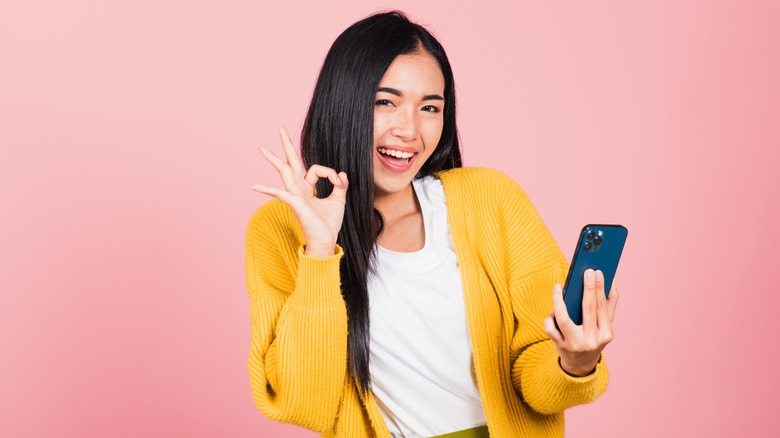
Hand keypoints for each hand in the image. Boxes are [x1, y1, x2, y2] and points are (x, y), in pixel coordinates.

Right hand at [252, 127, 348, 257]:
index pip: (316, 169)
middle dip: (287, 145)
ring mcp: (295, 195)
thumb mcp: (339, 200)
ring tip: (262, 147)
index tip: (340, 182)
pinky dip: (267, 190)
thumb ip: (340, 185)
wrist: (325, 240)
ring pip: (283, 172)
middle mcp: (299, 188)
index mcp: (308, 187)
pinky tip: (255, 186)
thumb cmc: (329, 223)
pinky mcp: (294, 203)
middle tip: (280, 128)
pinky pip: (280, 193)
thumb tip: (342, 173)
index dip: (331, 173)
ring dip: (273, 159)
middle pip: (291, 162)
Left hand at [544, 269, 618, 376]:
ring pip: (564, 319)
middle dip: (588, 288)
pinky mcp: (560, 346)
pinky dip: (550, 317)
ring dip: (559, 301)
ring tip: (558, 287)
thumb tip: (612, 281)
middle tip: (586, 271)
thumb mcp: (605, 325)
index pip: (602, 307)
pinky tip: (553, 309)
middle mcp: (591, 340)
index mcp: (606, 334)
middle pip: (588, 310)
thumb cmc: (593, 337)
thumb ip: (610, 303)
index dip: (599, 288)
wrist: (580, 364)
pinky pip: (551, 328)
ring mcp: (574, 344)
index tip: (598, 272)